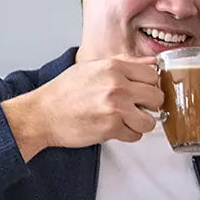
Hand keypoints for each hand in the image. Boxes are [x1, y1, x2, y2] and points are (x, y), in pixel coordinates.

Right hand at [2, 55, 164, 160]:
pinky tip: (115, 128)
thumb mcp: (93, 68)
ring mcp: (115, 108)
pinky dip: (128, 134)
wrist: (42, 114)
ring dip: (141, 123)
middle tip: (137, 107)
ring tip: (127, 120)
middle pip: (157, 97)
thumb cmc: (64, 92)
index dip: (150, 85)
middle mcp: (117, 86)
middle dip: (149, 105)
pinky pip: (135, 135)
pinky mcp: (111, 128)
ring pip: (150, 120)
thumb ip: (124, 65)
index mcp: (114, 67)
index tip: (144, 91)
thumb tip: (151, 64)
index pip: (153, 74)